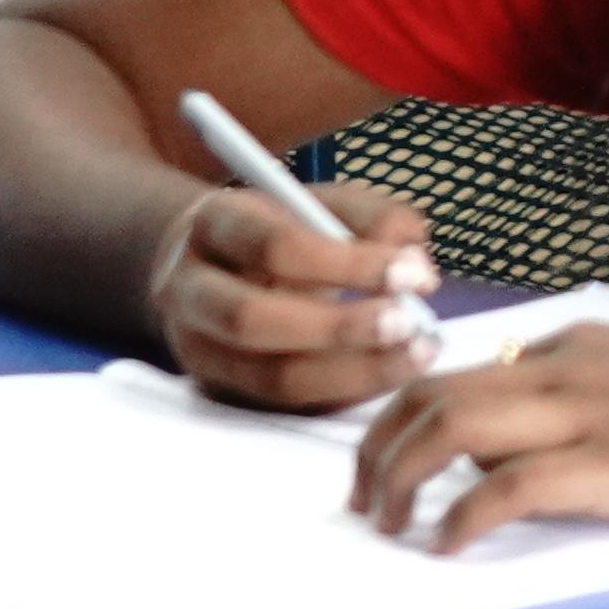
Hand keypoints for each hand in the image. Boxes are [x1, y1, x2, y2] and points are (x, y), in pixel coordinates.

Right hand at [149, 172, 439, 411]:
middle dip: (338, 329)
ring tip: (414, 355)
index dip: (346, 263)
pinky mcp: (221, 391)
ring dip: (351, 373)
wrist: (210, 264)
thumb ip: (375, 219)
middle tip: (409, 324)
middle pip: (253, 320)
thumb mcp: (322, 202)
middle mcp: (191, 291)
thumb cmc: (279, 228)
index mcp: (214, 225)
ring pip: (268, 378)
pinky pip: (284, 406)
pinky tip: (390, 375)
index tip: (410, 274)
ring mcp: (199, 349)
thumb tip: (417, 266)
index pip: (274, 247)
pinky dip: (344, 394)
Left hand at [351, 320, 608, 552]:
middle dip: (376, 446)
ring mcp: (589, 413)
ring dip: (400, 478)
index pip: (462, 369)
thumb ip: (580, 402)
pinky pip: (508, 486)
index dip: (407, 417)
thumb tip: (513, 456)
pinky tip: (448, 545)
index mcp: (577, 343)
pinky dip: (461, 518)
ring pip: (453, 427)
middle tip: (363, 499)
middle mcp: (568, 366)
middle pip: (433, 391)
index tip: (388, 459)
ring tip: (389, 523)